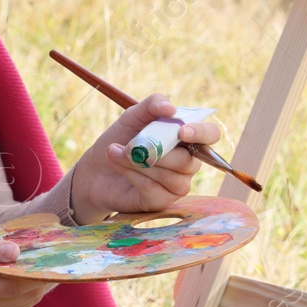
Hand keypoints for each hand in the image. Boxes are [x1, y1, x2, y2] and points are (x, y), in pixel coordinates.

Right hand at [0, 235, 53, 306]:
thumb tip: (15, 251)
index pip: (14, 285)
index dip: (37, 271)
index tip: (53, 254)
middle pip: (25, 296)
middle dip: (42, 276)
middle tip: (55, 255)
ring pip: (26, 303)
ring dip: (38, 284)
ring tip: (45, 262)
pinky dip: (27, 292)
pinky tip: (29, 275)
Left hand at [68, 93, 223, 224]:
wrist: (96, 169)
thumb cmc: (120, 139)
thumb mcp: (133, 117)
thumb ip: (152, 105)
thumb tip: (171, 108)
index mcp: (187, 138)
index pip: (210, 135)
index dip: (201, 133)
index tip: (181, 131)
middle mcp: (188, 162)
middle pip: (189, 161)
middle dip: (158, 152)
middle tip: (131, 145)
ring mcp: (177, 184)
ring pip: (172, 177)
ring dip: (140, 163)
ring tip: (116, 152)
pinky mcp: (162, 201)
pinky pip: (156, 190)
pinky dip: (134, 176)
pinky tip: (119, 166)